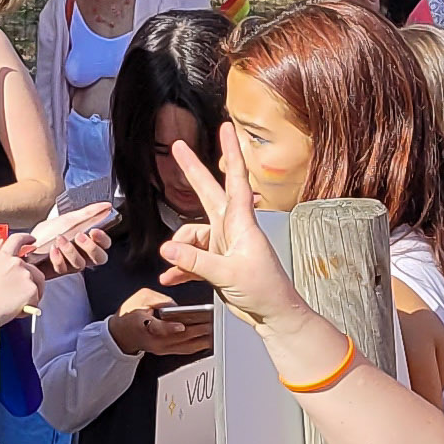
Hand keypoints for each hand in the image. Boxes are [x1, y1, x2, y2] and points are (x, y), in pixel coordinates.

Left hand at [23, 202, 113, 275]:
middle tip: (79, 236)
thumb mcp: (69, 218)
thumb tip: (107, 205)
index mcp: (89, 243)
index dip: (103, 239)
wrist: (27, 240)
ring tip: (60, 239)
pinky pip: (63, 268)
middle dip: (90, 247)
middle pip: (99, 258)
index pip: (105, 245)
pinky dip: (58, 258)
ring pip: (80, 264)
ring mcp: (71, 265)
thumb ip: (89, 212)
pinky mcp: (58, 270)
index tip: (94, 230)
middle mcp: (83, 255)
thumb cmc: (50, 230)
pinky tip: (52, 249)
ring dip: (71, 251)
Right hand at [109, 290, 212, 356]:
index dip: (170, 327)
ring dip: (202, 338)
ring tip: (216, 329)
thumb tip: (176, 306)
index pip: (157, 328)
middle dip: (197, 330)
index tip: (181, 325)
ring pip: (186, 345)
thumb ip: (159, 300)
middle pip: (179, 337)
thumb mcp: (141, 298)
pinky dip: (200, 344)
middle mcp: (154, 340)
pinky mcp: (168, 351)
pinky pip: (187, 349)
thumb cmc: (131, 315)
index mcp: (143, 325)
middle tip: (213, 322)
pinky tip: (210, 339)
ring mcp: (162, 348)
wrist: (122, 335)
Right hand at [159, 133, 317, 335]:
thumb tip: (169, 249)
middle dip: (192, 171)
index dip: (230, 153)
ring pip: (192, 234)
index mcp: (241, 223)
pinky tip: (173, 277)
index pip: (234, 179)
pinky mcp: (219, 262)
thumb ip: (196, 261)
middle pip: (208, 193)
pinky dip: (182, 267)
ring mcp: (224, 244)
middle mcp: (231, 228)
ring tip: (176, 268)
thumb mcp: (227, 274)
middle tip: (178, 147)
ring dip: (180, 250)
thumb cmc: (264, 290)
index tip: (226, 128)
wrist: (274, 315)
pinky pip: (192, 257)